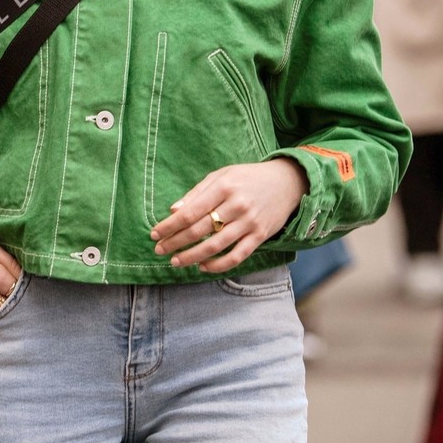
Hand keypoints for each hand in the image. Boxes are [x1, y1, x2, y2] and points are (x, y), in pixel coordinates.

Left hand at [151, 160, 308, 273]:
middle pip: (199, 230)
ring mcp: (250, 222)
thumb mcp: (222, 175)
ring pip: (215, 246)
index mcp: (224, 187)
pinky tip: (203, 267)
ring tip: (175, 262)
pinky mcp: (260, 236)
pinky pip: (237, 256)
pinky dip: (218, 265)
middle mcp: (236, 205)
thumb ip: (197, 193)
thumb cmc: (248, 178)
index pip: (189, 212)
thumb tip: (173, 210)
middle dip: (175, 242)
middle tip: (159, 250)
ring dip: (191, 257)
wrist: (288, 182)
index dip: (169, 225)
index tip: (154, 234)